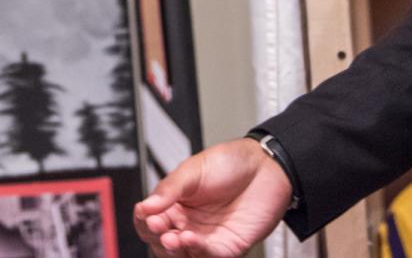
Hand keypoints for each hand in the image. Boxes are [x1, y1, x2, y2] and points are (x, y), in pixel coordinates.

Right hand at [133, 137, 292, 256]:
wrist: (266, 167)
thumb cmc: (230, 163)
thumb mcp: (193, 169)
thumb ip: (169, 189)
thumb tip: (146, 205)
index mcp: (175, 204)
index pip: (150, 220)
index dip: (144, 220)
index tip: (146, 215)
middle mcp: (188, 223)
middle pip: (162, 242)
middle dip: (157, 238)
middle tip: (158, 228)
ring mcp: (206, 237)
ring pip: (182, 254)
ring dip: (174, 249)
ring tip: (173, 238)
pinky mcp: (226, 248)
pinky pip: (208, 256)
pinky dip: (197, 251)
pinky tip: (191, 239)